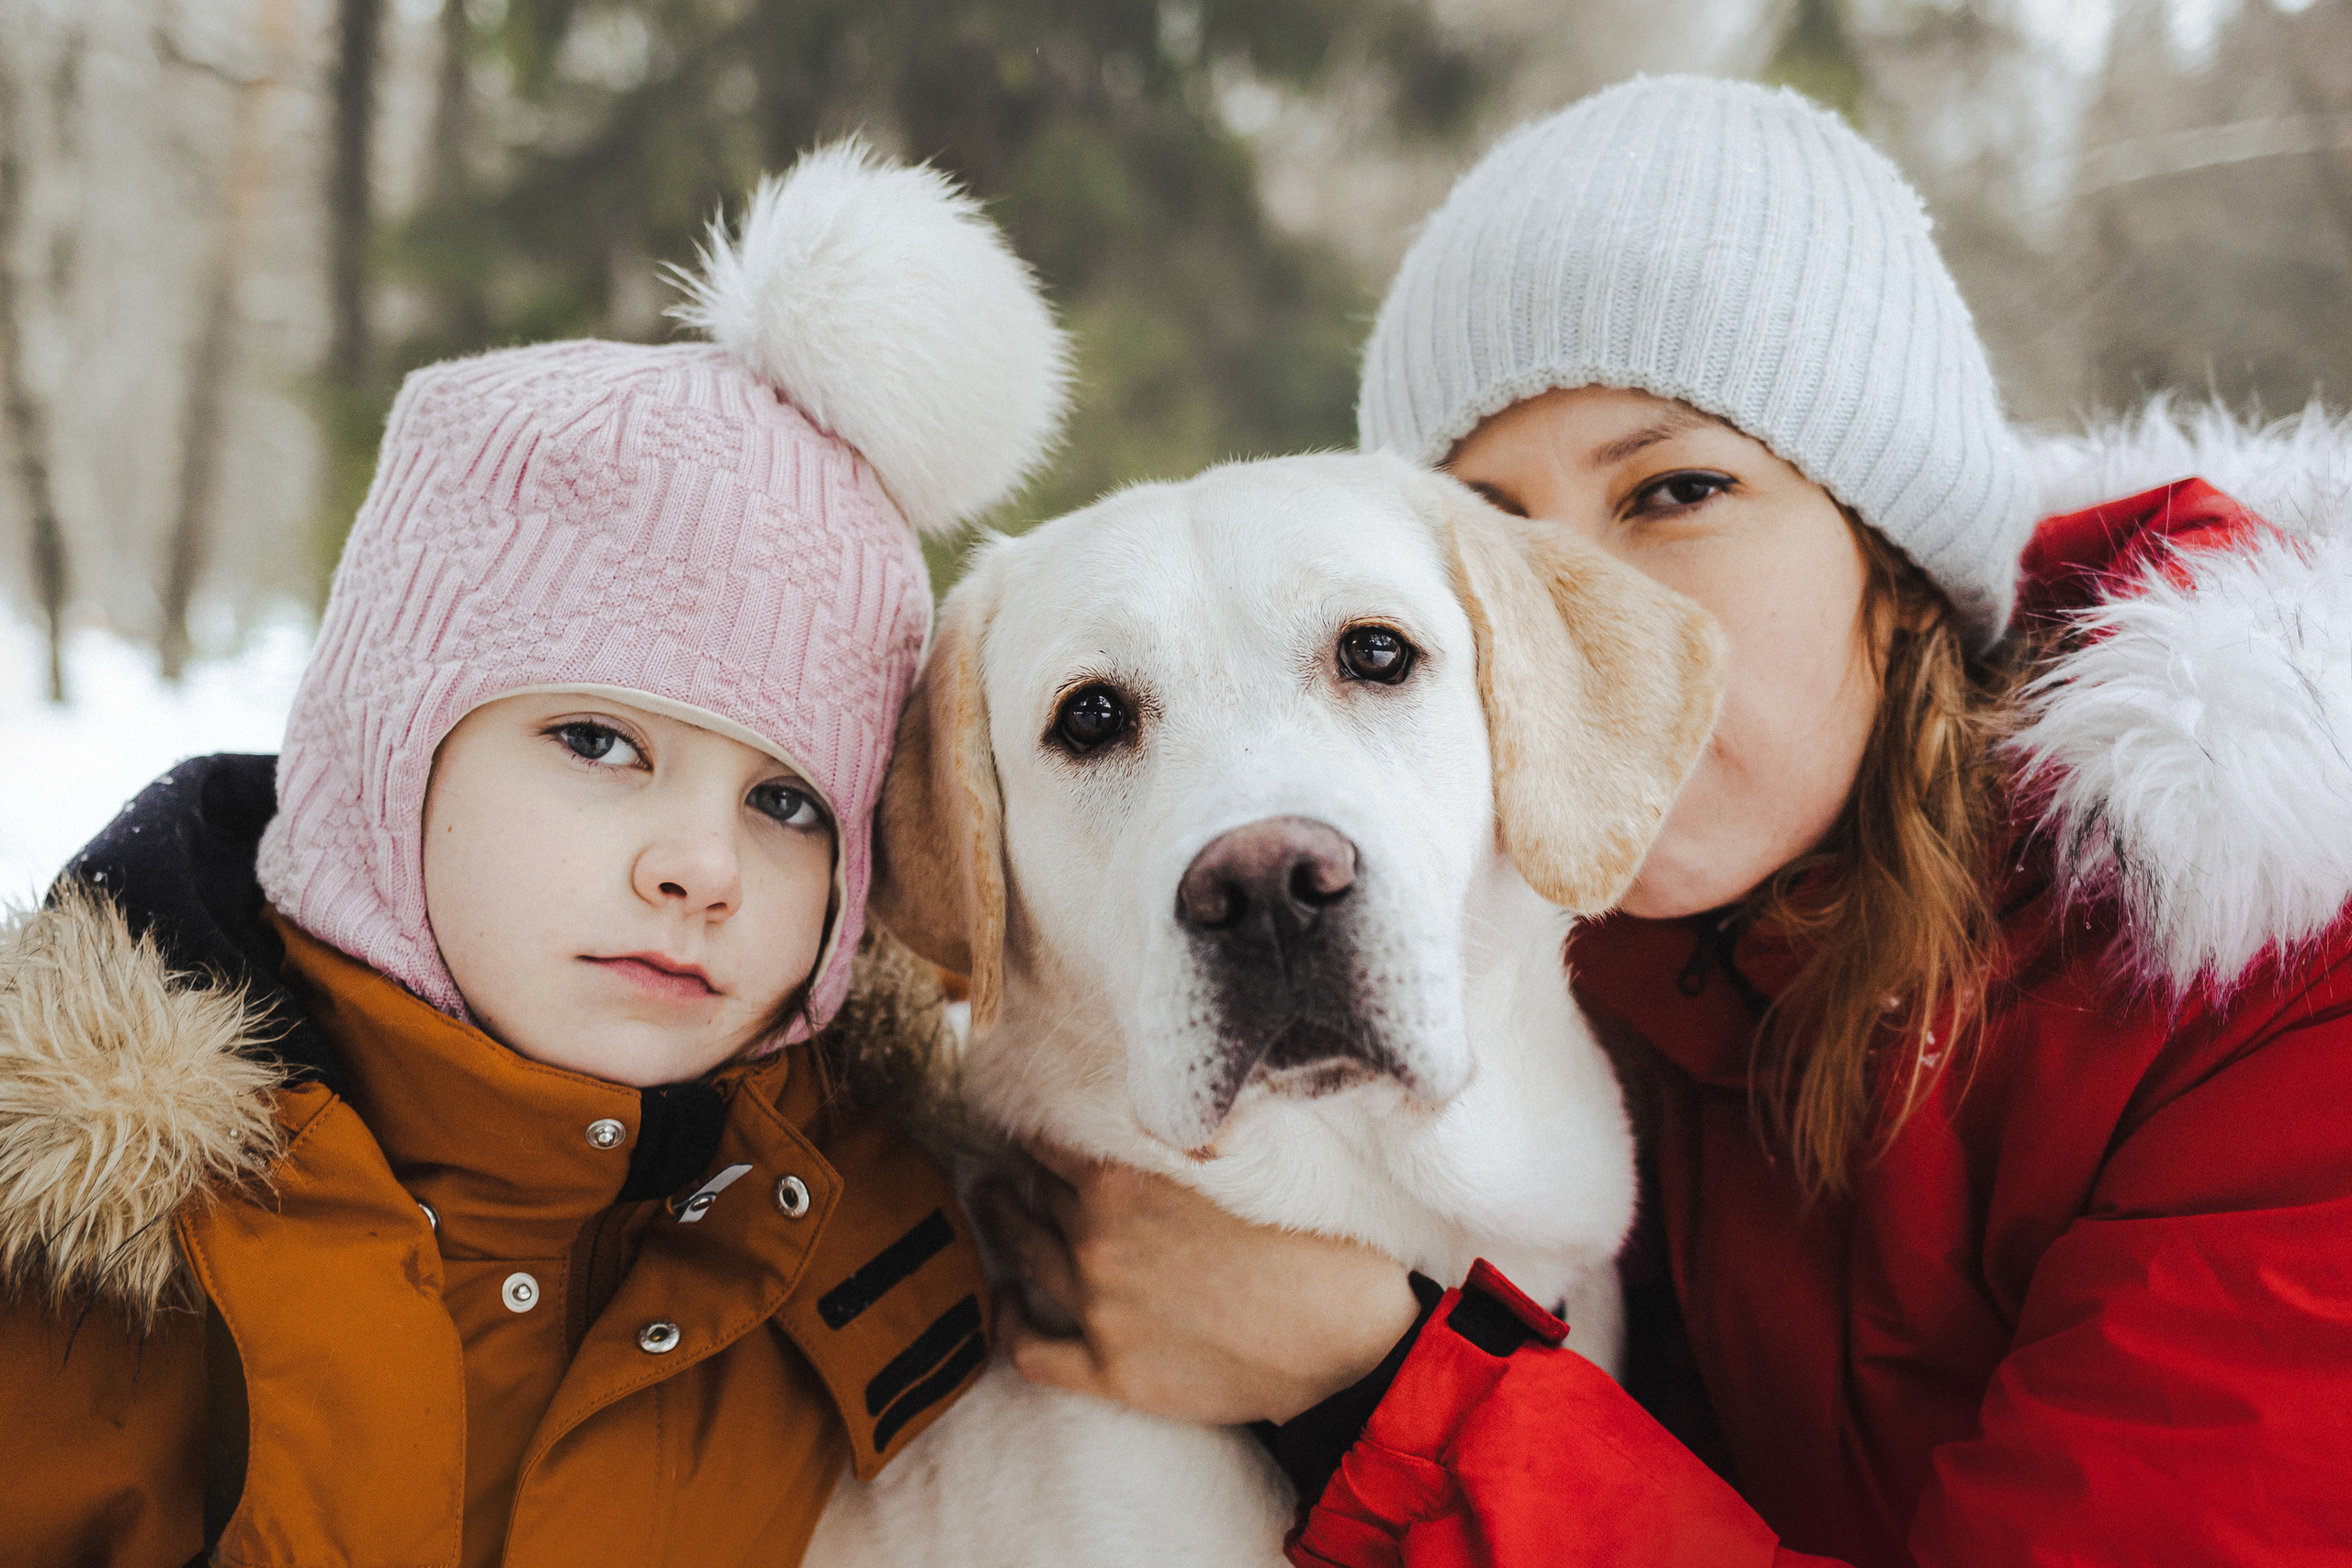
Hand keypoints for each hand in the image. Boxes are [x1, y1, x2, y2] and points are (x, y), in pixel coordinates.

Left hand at [986, 1141, 1422, 1425]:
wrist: (1348, 1345)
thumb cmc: (1317, 1243)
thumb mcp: (1256, 1159)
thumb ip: (1191, 1132)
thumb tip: (1168, 1102)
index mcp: (1124, 1178)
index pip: (1053, 1138)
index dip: (1042, 1125)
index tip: (1037, 1118)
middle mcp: (1096, 1238)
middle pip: (1038, 1192)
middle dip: (1028, 1170)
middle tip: (1017, 1158)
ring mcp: (1097, 1309)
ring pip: (1023, 1253)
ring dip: (1002, 1221)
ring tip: (992, 1201)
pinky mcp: (1111, 1372)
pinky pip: (1031, 1349)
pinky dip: (1008, 1322)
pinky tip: (1005, 1302)